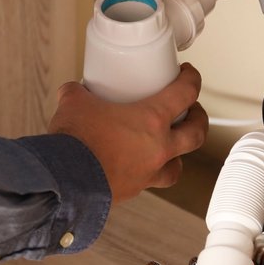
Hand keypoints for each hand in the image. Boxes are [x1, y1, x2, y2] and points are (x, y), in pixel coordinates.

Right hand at [47, 64, 207, 203]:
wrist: (65, 180)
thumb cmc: (75, 140)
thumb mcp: (74, 102)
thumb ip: (78, 92)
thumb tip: (72, 91)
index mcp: (151, 119)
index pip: (185, 93)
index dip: (192, 79)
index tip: (189, 74)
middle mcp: (158, 148)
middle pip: (196, 134)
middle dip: (198, 120)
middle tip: (192, 110)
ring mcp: (148, 173)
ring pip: (178, 166)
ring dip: (178, 155)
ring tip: (169, 147)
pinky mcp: (133, 190)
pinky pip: (150, 182)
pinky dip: (148, 172)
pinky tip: (135, 166)